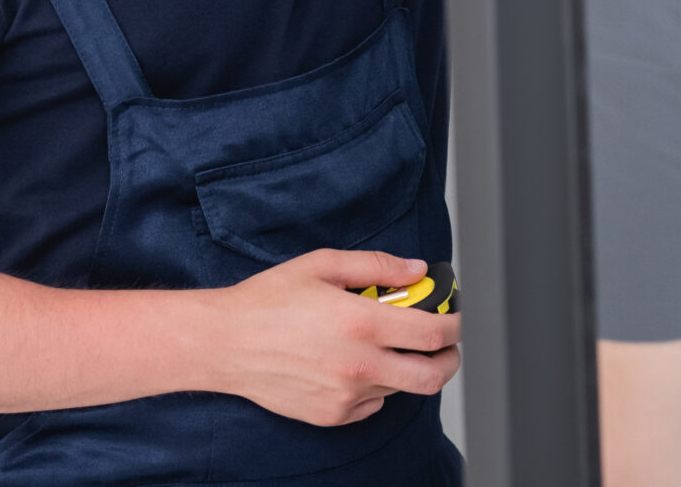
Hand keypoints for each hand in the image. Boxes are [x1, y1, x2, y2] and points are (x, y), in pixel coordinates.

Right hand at [197, 249, 461, 426]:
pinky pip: (372, 406)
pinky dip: (375, 388)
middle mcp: (360, 365)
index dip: (454, 323)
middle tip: (443, 344)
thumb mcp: (323, 265)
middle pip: (432, 376)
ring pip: (401, 389)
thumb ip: (378, 267)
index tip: (454, 315)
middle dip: (448, 359)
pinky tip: (354, 365)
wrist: (225, 343)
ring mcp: (347, 396)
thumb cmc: (268, 301)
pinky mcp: (332, 415)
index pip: (434, 332)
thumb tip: (416, 270)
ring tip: (386, 346)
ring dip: (405, 368)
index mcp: (362, 323)